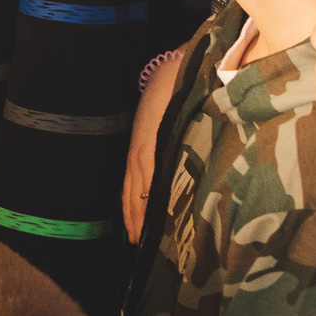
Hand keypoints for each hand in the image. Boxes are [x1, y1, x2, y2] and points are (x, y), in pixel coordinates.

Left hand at [123, 48, 187, 244]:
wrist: (170, 71)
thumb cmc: (172, 99)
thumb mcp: (169, 129)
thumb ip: (173, 148)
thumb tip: (184, 170)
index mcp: (140, 150)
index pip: (132, 188)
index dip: (133, 211)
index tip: (136, 234)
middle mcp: (137, 152)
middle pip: (130, 193)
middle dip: (134, 219)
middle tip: (138, 244)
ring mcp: (141, 146)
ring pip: (136, 187)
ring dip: (139, 212)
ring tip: (142, 235)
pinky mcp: (149, 138)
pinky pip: (148, 170)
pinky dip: (147, 191)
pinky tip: (150, 207)